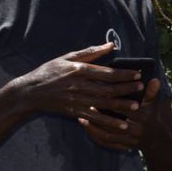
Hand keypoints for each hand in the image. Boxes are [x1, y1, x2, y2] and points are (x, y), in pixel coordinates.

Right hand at [13, 43, 143, 121]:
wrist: (30, 92)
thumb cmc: (49, 71)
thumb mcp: (67, 57)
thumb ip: (90, 52)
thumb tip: (110, 45)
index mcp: (80, 70)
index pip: (107, 72)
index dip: (124, 74)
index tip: (138, 74)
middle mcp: (80, 85)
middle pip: (109, 88)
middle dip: (127, 89)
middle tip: (141, 88)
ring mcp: (77, 100)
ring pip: (104, 104)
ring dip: (122, 105)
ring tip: (136, 106)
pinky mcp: (75, 112)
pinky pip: (95, 118)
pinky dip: (109, 122)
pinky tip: (122, 125)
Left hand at [79, 77, 163, 150]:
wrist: (157, 140)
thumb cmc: (153, 118)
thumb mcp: (153, 105)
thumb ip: (151, 93)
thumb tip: (155, 79)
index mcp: (142, 117)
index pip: (124, 109)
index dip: (112, 102)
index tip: (99, 94)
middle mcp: (135, 130)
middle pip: (113, 123)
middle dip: (99, 116)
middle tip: (85, 107)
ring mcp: (128, 140)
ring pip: (107, 135)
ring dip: (93, 128)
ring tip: (81, 119)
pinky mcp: (122, 146)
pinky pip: (106, 143)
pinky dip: (95, 136)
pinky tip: (86, 128)